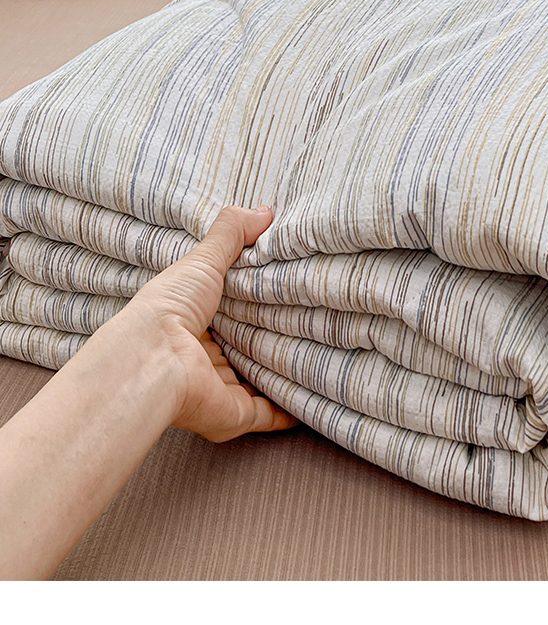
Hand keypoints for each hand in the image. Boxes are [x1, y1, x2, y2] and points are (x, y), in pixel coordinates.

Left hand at [123, 205, 297, 440]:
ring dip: (281, 373)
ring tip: (318, 355)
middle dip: (270, 338)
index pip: (226, 313)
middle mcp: (201, 358)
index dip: (252, 302)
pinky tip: (310, 398)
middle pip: (242, 349)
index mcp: (190, 322)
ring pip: (256, 382)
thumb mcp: (202, 260)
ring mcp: (217, 388)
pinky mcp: (233, 413)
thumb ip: (230, 234)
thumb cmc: (169, 308)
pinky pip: (268, 414)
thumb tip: (264, 210)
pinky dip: (288, 410)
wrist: (152, 362)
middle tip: (310, 319)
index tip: (285, 287)